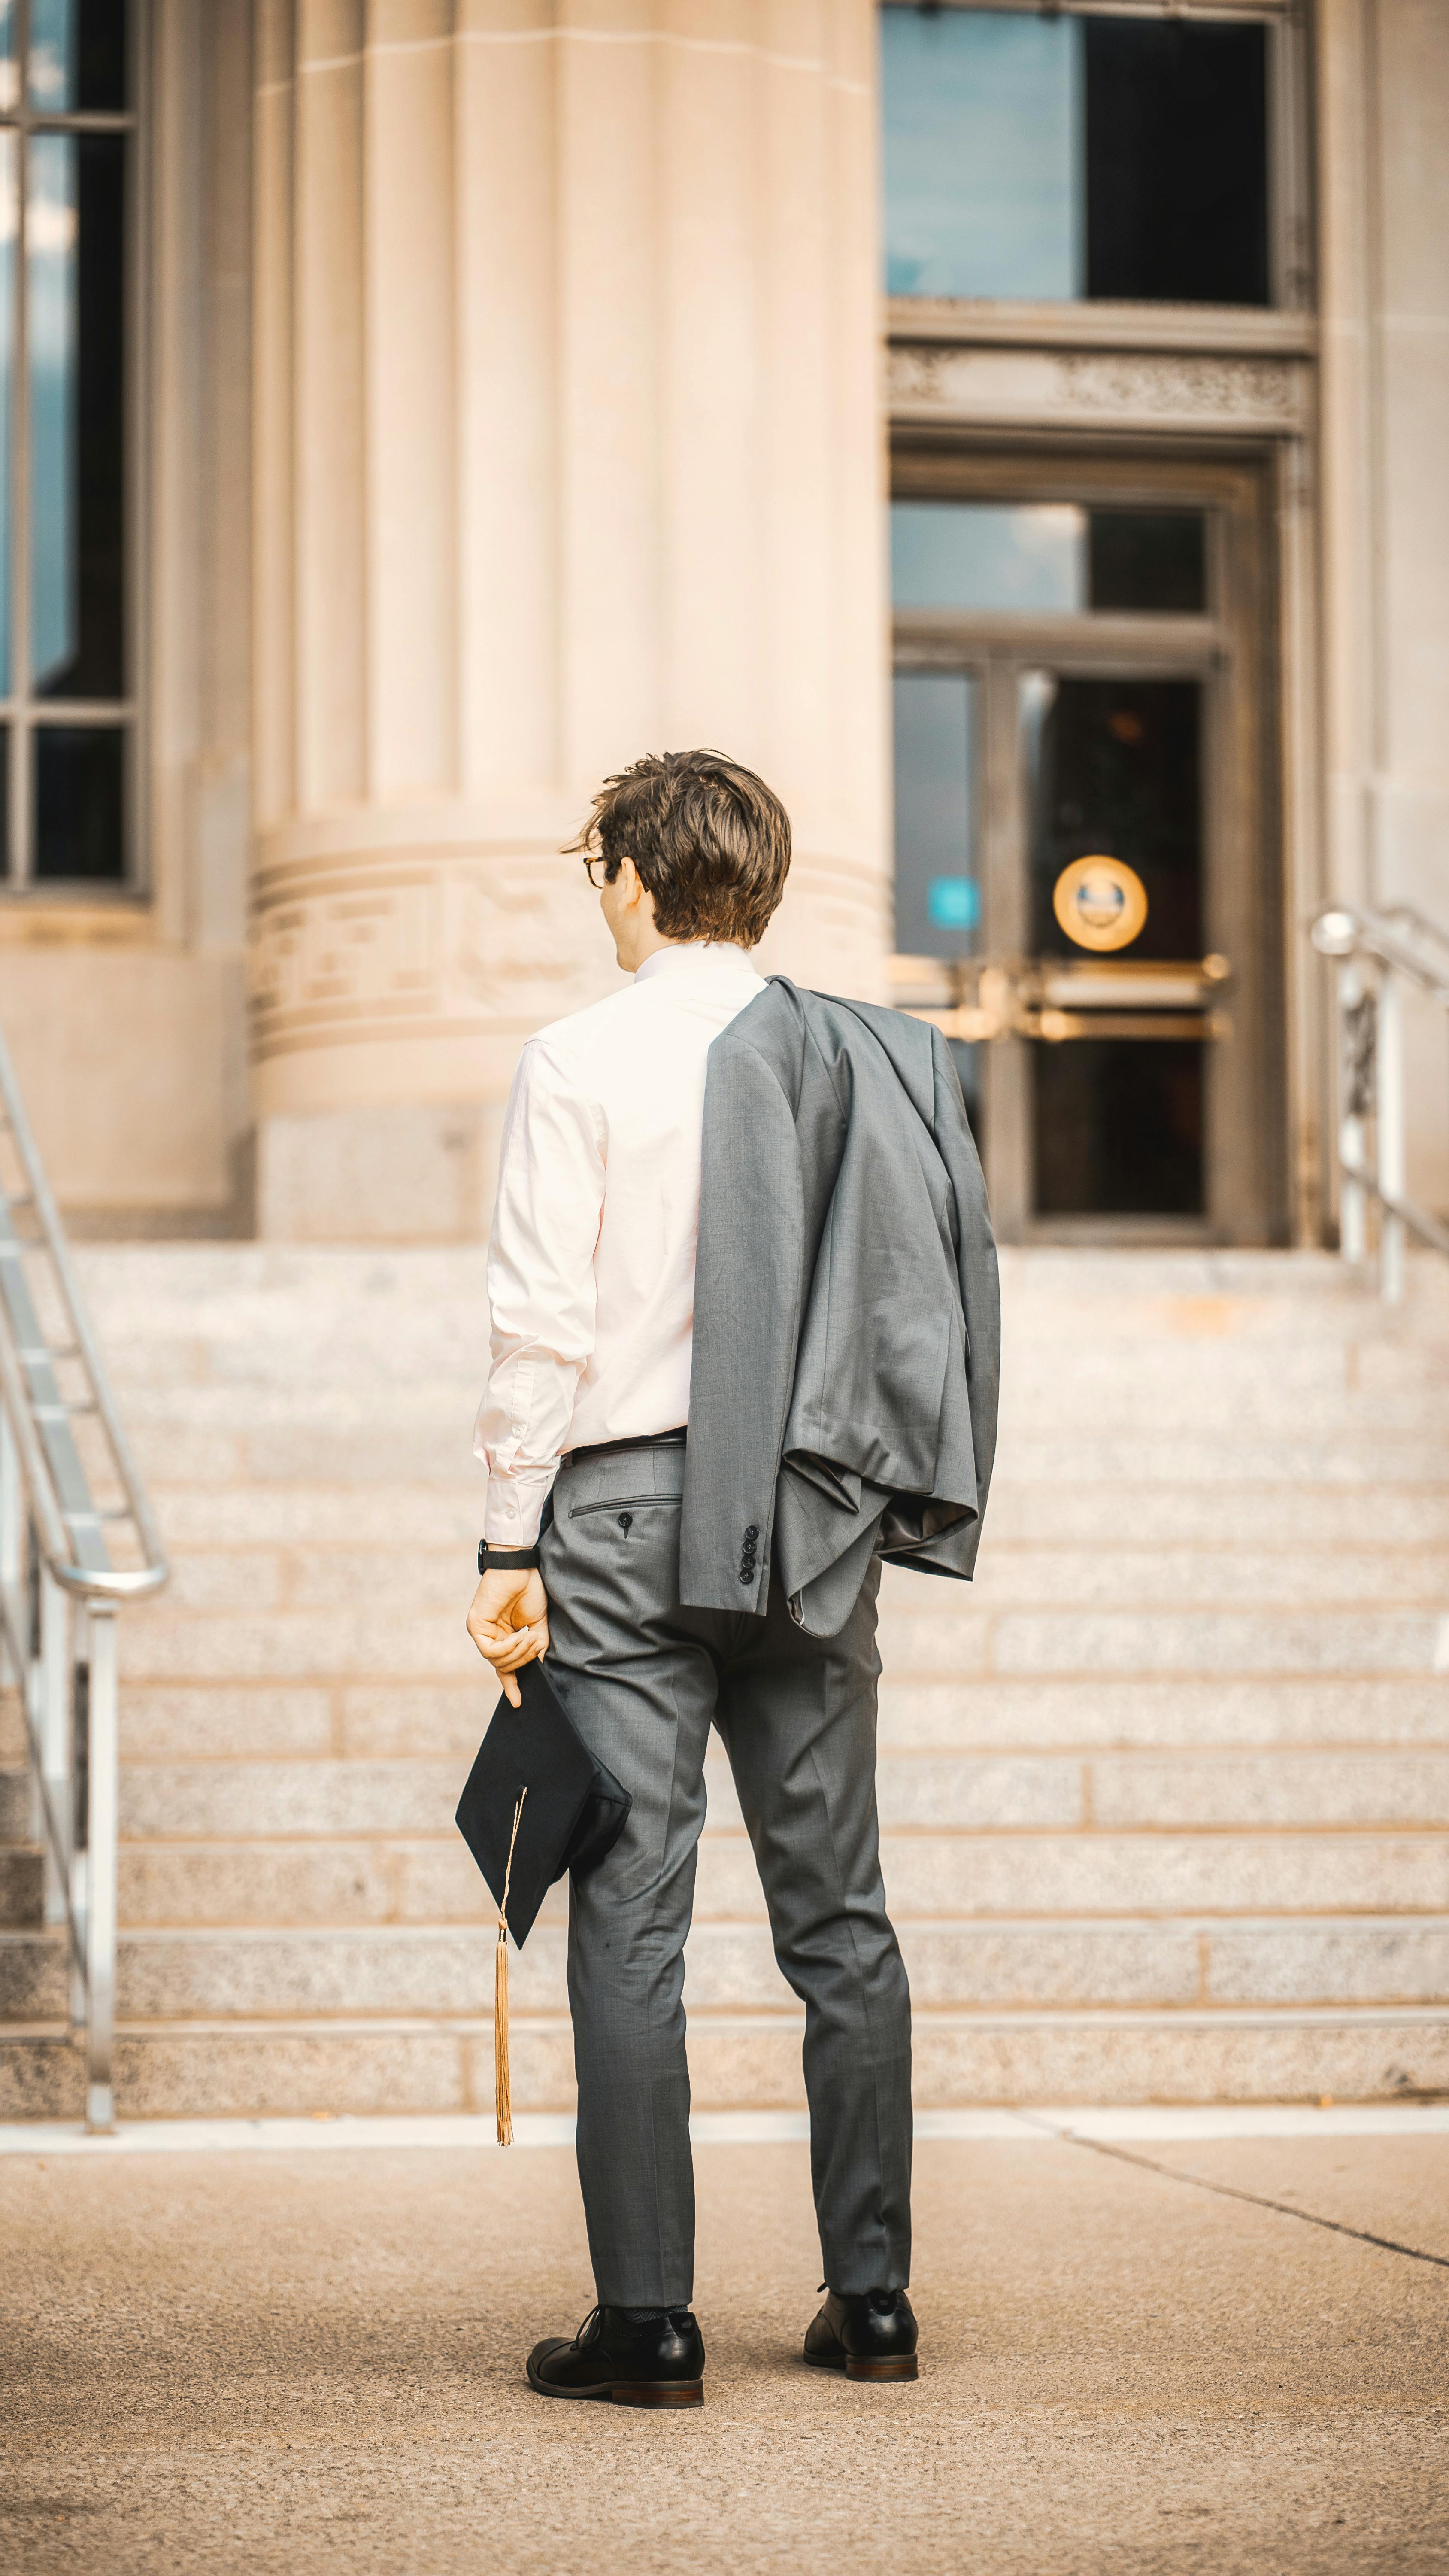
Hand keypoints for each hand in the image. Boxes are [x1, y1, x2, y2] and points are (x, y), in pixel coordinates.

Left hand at [465, 1568, 550, 1707]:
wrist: (521, 1567)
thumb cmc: (529, 1590)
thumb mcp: (538, 1624)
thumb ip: (537, 1646)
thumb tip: (539, 1665)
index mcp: (502, 1636)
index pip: (503, 1667)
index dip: (511, 1685)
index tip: (518, 1702)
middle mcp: (489, 1636)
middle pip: (503, 1667)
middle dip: (524, 1661)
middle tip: (537, 1645)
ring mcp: (480, 1632)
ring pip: (497, 1662)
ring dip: (518, 1653)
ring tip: (531, 1637)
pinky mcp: (474, 1625)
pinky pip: (490, 1651)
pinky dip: (508, 1647)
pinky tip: (520, 1635)